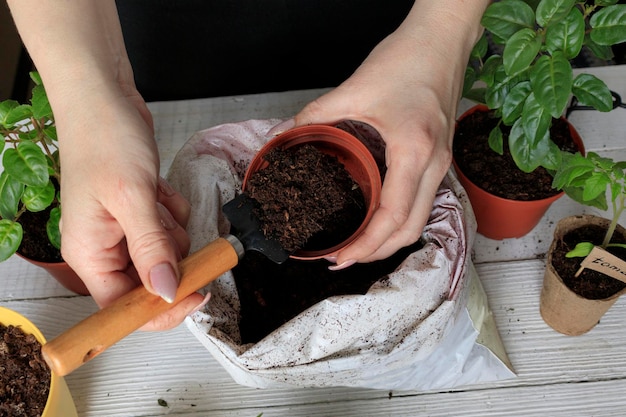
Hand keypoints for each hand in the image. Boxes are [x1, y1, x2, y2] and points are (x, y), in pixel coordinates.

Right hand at [58, 90, 205, 330]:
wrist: (104, 97)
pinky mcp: (140, 212)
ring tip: (156, 196)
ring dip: (173, 228)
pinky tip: (158, 187)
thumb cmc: (104, 139)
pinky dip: (172, 209)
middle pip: (151, 280)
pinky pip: (171, 226)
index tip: (195, 295)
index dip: (159, 309)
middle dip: (170, 255)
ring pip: (167, 252)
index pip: (122, 306)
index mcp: (89, 253)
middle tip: (171, 225)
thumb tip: (166, 293)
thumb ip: (152, 248)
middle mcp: (104, 247)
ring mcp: (123, 229)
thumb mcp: (132, 197)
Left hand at [291, 2, 485, 267]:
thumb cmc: (407, 59)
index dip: (366, 245)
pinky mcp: (441, 157)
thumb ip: (315, 115)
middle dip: (378, 252)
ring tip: (359, 244)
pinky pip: (424, 201)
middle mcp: (435, 164)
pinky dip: (400, 219)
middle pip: (411, 229)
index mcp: (414, 151)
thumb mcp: (354, 88)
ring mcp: (442, 162)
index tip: (340, 256)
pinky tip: (378, 216)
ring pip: (421, 219)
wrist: (442, 39)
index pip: (393, 216)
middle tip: (344, 257)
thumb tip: (284, 135)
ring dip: (391, 239)